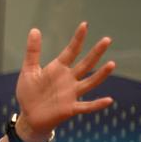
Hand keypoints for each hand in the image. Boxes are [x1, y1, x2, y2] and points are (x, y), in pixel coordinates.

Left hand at [15, 22, 115, 141]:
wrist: (29, 116)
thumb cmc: (29, 93)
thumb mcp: (29, 70)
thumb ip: (33, 52)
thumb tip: (35, 29)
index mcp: (58, 68)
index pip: (71, 51)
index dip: (78, 39)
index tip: (85, 25)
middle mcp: (68, 79)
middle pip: (85, 63)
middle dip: (96, 52)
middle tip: (107, 39)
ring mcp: (71, 93)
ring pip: (90, 82)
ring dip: (101, 74)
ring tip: (112, 64)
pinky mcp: (70, 108)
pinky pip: (86, 106)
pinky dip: (97, 104)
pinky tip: (109, 99)